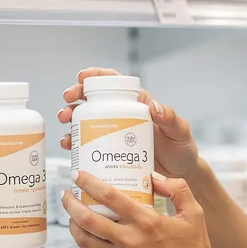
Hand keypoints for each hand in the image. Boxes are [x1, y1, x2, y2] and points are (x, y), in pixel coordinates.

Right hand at [58, 67, 200, 177]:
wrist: (179, 172)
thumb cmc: (181, 147)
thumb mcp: (179, 130)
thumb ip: (170, 118)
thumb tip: (155, 105)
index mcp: (137, 102)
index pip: (113, 81)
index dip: (95, 75)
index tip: (81, 77)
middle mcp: (122, 114)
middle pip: (92, 100)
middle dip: (74, 98)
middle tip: (66, 105)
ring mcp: (115, 131)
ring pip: (86, 120)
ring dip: (71, 121)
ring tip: (65, 130)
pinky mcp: (111, 149)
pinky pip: (89, 142)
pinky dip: (76, 143)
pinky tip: (70, 147)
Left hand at [62, 170, 226, 247]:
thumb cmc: (195, 247)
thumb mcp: (193, 212)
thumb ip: (177, 188)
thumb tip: (154, 177)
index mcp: (148, 221)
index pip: (109, 197)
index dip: (89, 183)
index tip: (77, 175)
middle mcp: (132, 240)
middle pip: (88, 219)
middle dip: (71, 204)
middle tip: (66, 194)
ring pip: (85, 240)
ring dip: (73, 225)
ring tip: (72, 215)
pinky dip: (89, 243)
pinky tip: (90, 234)